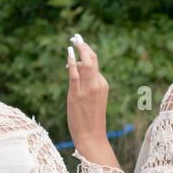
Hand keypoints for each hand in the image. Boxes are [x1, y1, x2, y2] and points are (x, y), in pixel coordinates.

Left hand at [66, 37, 114, 163]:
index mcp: (103, 84)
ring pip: (87, 64)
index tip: (79, 45)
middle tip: (77, 37)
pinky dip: (73, 62)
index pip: (95, 64)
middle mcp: (98, 83)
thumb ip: (86, 84)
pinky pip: (75, 74)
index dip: (85, 54)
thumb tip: (77, 69)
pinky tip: (69, 54)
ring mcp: (88, 88)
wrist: (91, 135)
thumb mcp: (91, 99)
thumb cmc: (89, 119)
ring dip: (80, 50)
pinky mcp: (77, 93)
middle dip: (85, 46)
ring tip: (74, 40)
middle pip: (93, 60)